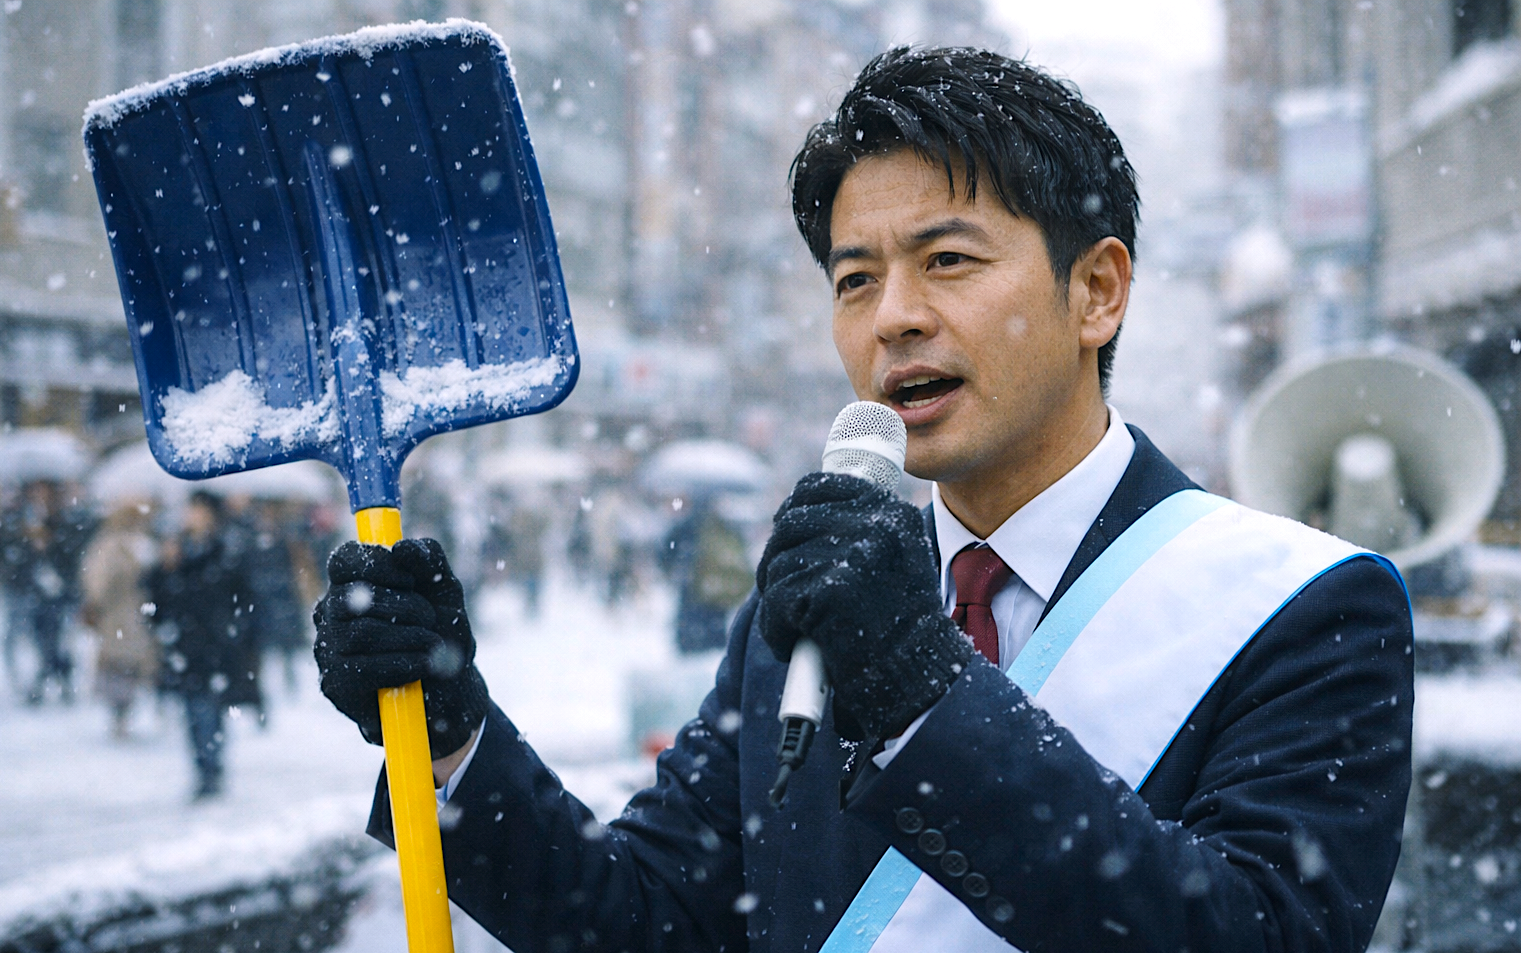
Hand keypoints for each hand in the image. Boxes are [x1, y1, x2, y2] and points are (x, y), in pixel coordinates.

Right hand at [313, 538, 488, 759]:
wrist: (449, 688)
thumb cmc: (441, 632)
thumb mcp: (445, 590)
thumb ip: (429, 559)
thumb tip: (401, 547)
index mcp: (352, 583)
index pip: (344, 560)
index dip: (377, 564)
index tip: (410, 579)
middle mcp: (331, 613)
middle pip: (353, 597)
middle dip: (405, 606)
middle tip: (429, 619)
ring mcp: (328, 649)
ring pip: (360, 634)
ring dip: (409, 637)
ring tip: (432, 644)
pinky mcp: (334, 684)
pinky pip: (362, 669)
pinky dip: (401, 665)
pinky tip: (421, 666)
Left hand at [756, 472, 971, 740]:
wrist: (919, 677)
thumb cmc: (900, 627)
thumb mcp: (894, 560)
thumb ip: (857, 531)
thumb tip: (793, 513)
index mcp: (889, 510)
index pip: (816, 486)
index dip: (791, 513)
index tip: (788, 541)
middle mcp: (876, 522)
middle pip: (788, 524)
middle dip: (777, 562)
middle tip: (785, 596)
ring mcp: (854, 554)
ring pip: (778, 565)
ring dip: (777, 600)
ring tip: (797, 627)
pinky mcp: (831, 590)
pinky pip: (776, 601)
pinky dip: (776, 628)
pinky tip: (794, 644)